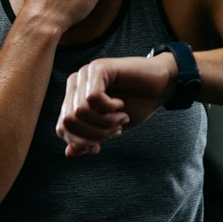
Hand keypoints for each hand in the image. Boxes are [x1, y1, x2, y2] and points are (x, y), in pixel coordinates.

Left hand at [56, 53, 176, 156]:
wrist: (161, 86)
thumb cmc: (136, 104)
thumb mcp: (110, 128)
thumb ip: (89, 139)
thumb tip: (69, 153)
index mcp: (73, 98)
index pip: (61, 128)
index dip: (80, 142)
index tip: (99, 147)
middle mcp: (75, 84)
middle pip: (69, 121)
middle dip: (94, 134)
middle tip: (115, 130)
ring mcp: (85, 74)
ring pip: (80, 111)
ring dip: (105, 122)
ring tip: (120, 118)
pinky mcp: (99, 68)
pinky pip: (93, 98)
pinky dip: (109, 109)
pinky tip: (120, 104)